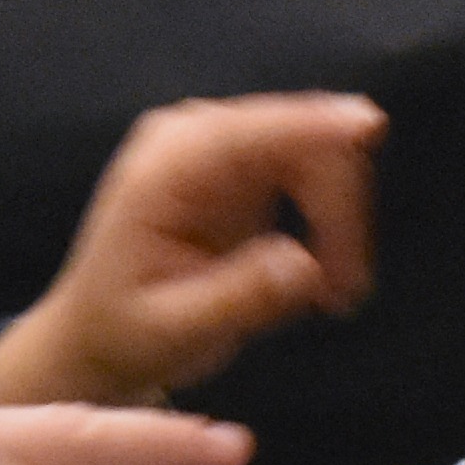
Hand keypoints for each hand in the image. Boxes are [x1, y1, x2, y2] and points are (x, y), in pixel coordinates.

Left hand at [0, 93, 384, 408]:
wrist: (98, 340)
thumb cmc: (123, 338)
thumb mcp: (173, 334)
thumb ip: (236, 299)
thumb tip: (303, 265)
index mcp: (161, 170)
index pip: (246, 131)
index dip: (310, 124)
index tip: (366, 126)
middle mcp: (192, 142)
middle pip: (297, 137)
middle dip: (338, 206)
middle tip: (346, 294)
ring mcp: (221, 148)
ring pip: (317, 153)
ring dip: (342, 220)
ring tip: (338, 298)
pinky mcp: (245, 166)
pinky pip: (313, 171)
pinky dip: (332, 222)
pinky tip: (323, 282)